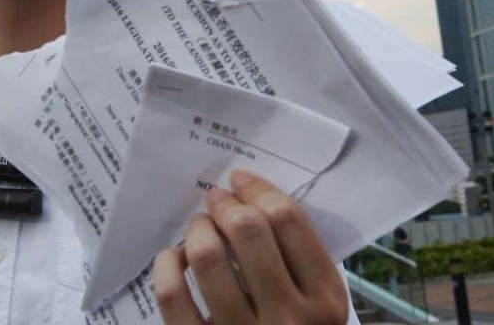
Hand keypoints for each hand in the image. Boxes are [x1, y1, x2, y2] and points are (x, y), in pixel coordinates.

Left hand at [153, 170, 347, 323]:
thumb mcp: (318, 306)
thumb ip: (298, 261)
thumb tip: (250, 199)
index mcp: (325, 301)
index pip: (289, 221)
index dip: (259, 190)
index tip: (240, 182)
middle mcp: (291, 320)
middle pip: (249, 231)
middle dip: (226, 205)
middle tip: (215, 201)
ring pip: (208, 258)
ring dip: (197, 230)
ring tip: (198, 229)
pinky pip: (173, 298)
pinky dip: (167, 266)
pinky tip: (174, 258)